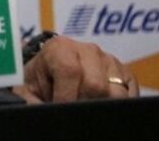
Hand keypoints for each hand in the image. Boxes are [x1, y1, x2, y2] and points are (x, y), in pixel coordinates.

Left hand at [15, 35, 138, 102]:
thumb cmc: (40, 81)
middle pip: (95, 85)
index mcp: (60, 48)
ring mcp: (109, 60)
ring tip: (84, 103)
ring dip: (101, 104)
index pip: (70, 71)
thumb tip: (35, 111)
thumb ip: (29, 98)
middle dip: (83, 102)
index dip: (65, 96)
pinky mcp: (125, 73)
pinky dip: (116, 104)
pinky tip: (99, 103)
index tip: (60, 107)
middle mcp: (88, 49)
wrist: (52, 72)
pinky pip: (129, 94)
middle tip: (72, 107)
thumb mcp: (28, 88)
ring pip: (115, 92)